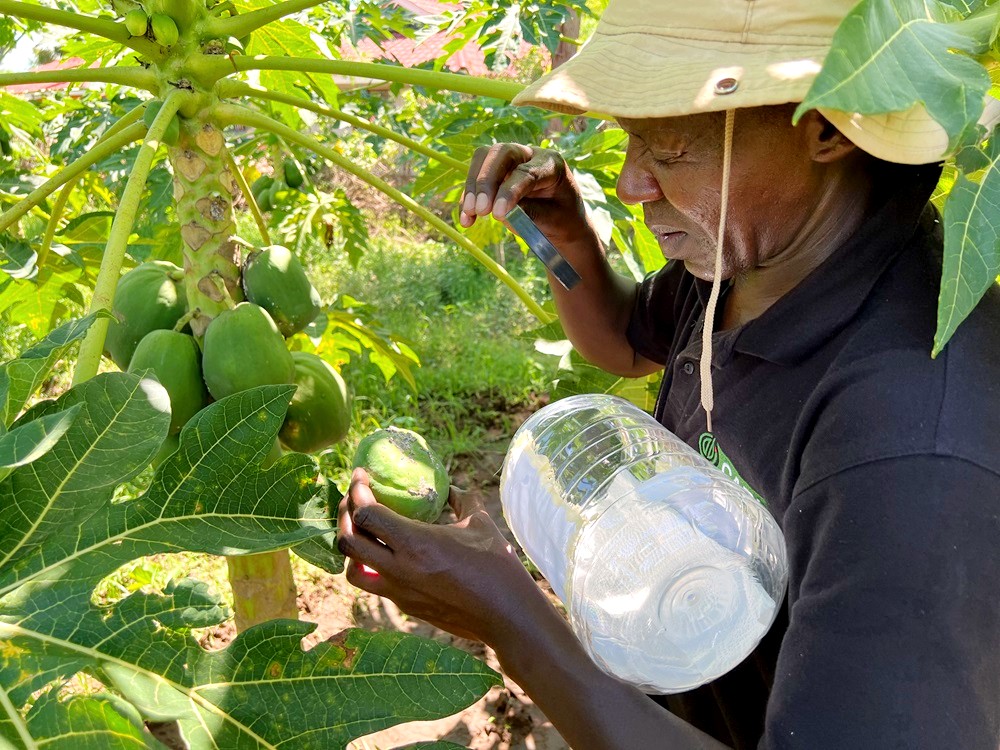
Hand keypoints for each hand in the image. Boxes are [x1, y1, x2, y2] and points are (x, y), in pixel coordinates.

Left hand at [336, 468, 543, 643]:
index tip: (361, 475)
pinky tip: (385, 553)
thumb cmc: (497, 565)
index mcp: (416, 544)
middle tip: (353, 498)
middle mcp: (400, 570)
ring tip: (360, 531)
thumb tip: (450, 486)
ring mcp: (400, 592)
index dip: (357, 491)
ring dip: (350, 548)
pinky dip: (371, 566)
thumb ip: (462, 499)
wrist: (506, 615)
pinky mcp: (406, 606)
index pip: (366, 515)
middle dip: (344, 515)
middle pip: (348, 541)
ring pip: (352, 571)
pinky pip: (375, 584)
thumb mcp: (480, 522)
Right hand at [459, 144, 591, 246]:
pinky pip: (476, 177)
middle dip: (487, 181)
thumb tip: (499, 211)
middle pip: (500, 153)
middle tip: (481, 210)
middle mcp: (529, 154)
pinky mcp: (496, 172)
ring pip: (483, 159)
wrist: (563, 221)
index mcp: (551, 163)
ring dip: (473, 187)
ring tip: (471, 215)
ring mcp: (511, 160)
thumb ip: (528, 213)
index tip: (497, 214)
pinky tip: (467, 220)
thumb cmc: (562, 219)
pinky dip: (468, 198)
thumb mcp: (552, 220)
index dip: (509, 192)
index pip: (526, 172)